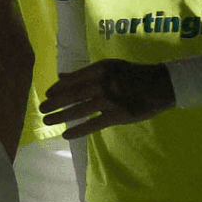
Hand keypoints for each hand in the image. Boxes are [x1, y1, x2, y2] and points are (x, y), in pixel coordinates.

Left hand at [39, 58, 175, 138]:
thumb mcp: (108, 66)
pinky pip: (94, 124)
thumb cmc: (132, 74)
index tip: (47, 94)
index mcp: (99, 70)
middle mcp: (102, 84)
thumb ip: (84, 72)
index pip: (73, 80)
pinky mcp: (118, 116)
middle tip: (41, 109)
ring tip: (47, 121)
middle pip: (73, 95)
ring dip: (61, 116)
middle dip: (54, 103)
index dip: (58, 88)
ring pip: (80, 109)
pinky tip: (66, 134)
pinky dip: (79, 130)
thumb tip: (60, 76)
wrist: (161, 84)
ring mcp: (110, 101)